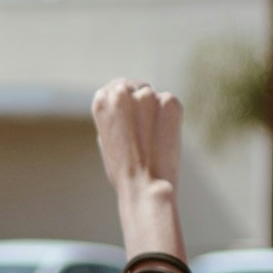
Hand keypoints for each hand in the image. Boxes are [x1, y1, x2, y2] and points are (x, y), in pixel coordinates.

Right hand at [92, 81, 182, 213]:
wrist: (145, 185)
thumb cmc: (123, 171)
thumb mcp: (106, 140)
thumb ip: (113, 120)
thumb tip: (123, 110)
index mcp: (101, 101)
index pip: (115, 88)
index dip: (125, 100)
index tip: (132, 111)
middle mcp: (121, 92)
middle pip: (136, 87)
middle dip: (141, 102)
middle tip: (147, 126)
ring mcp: (146, 95)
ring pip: (154, 97)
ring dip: (156, 111)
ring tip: (154, 139)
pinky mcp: (169, 102)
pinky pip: (171, 104)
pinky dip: (171, 118)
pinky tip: (165, 138)